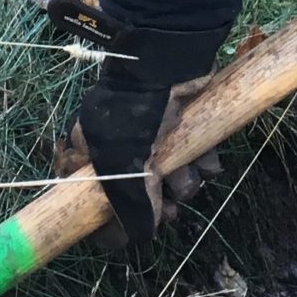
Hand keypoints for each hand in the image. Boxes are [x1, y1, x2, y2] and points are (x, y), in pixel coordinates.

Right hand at [50, 0, 228, 248]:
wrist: (169, 61)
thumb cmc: (134, 113)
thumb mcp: (121, 164)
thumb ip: (129, 207)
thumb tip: (142, 235)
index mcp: (91, 154)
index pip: (93, 200)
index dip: (112, 222)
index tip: (128, 234)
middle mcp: (121, 149)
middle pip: (141, 196)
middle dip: (160, 205)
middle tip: (170, 208)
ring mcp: (154, 138)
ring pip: (172, 179)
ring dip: (184, 182)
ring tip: (187, 171)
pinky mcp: (184, 128)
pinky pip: (194, 158)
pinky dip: (202, 161)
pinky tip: (205, 158)